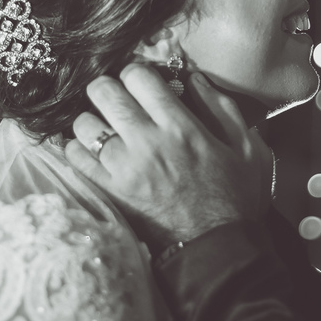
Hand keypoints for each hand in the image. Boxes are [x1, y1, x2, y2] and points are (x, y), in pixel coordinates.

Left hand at [66, 64, 269, 251]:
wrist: (215, 247)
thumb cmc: (234, 197)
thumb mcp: (246, 147)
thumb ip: (221, 108)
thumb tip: (195, 79)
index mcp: (180, 126)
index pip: (138, 76)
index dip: (136, 73)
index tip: (141, 83)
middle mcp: (147, 142)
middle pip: (103, 91)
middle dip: (107, 88)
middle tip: (115, 99)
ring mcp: (124, 168)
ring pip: (83, 123)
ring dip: (91, 120)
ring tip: (103, 127)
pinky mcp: (110, 191)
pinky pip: (75, 157)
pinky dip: (76, 149)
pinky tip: (90, 151)